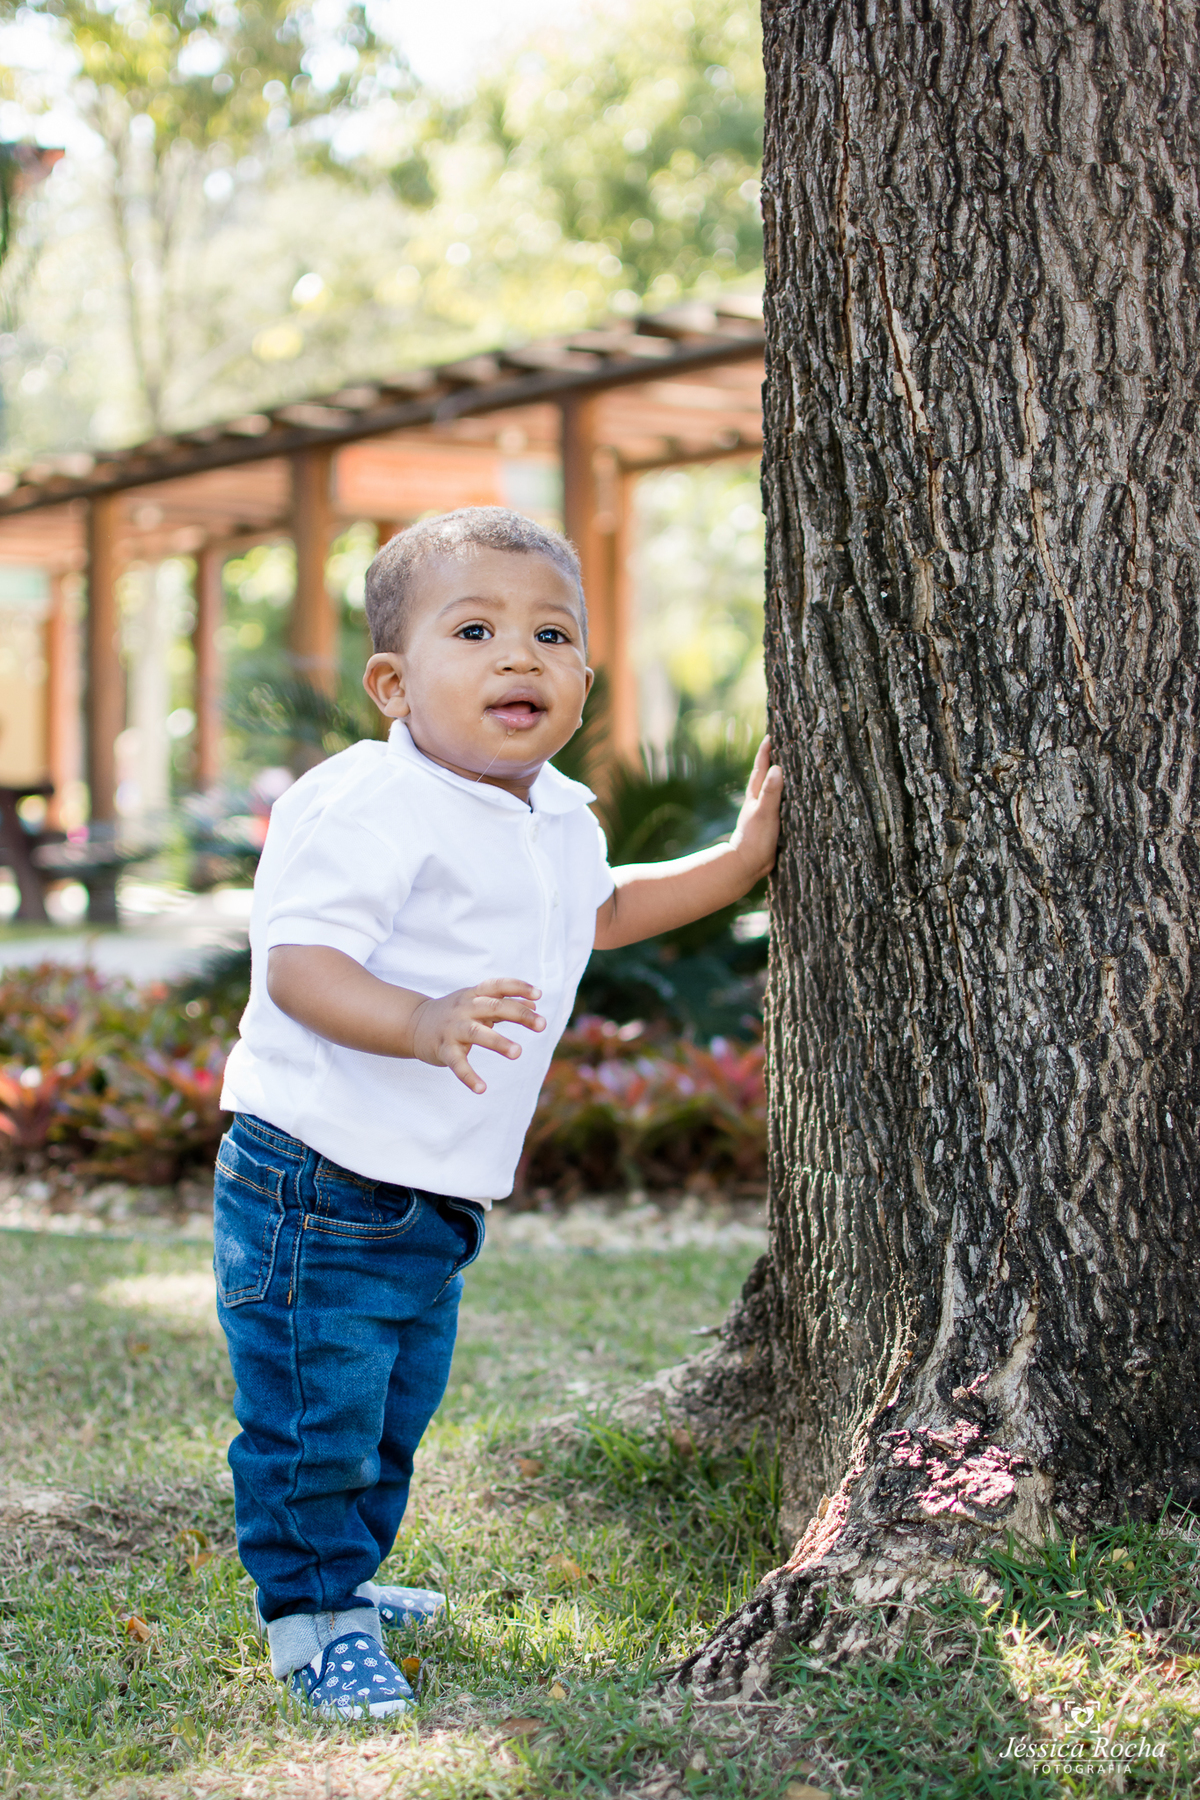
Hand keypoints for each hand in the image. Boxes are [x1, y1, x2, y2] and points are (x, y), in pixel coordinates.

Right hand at [409, 977, 544, 1094]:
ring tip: (518, 1053)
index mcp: (474, 995)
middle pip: (494, 1007)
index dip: (518, 988)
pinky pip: (457, 1064)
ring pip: (477, 1033)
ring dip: (498, 1042)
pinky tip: (482, 1088)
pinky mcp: (443, 1050)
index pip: (498, 986)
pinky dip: (469, 1077)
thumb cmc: (456, 1013)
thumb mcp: (477, 1003)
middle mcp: (464, 1009)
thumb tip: (535, 1007)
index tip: (538, 995)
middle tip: (542, 1025)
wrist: (415, 1024)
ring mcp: (453, 1029)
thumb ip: (504, 1005)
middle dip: (519, 1015)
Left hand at [729, 738, 782, 881]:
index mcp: (755, 796)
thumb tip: (777, 768)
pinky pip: (773, 803)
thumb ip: (771, 791)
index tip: (771, 736)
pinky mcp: (766, 825)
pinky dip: (778, 796)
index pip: (761, 768)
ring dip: (773, 778)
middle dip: (769, 760)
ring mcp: (759, 813)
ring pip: (767, 789)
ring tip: (783, 768)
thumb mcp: (765, 812)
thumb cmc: (756, 838)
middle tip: (777, 745)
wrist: (746, 865)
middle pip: (762, 775)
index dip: (766, 752)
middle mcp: (756, 801)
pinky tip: (784, 799)